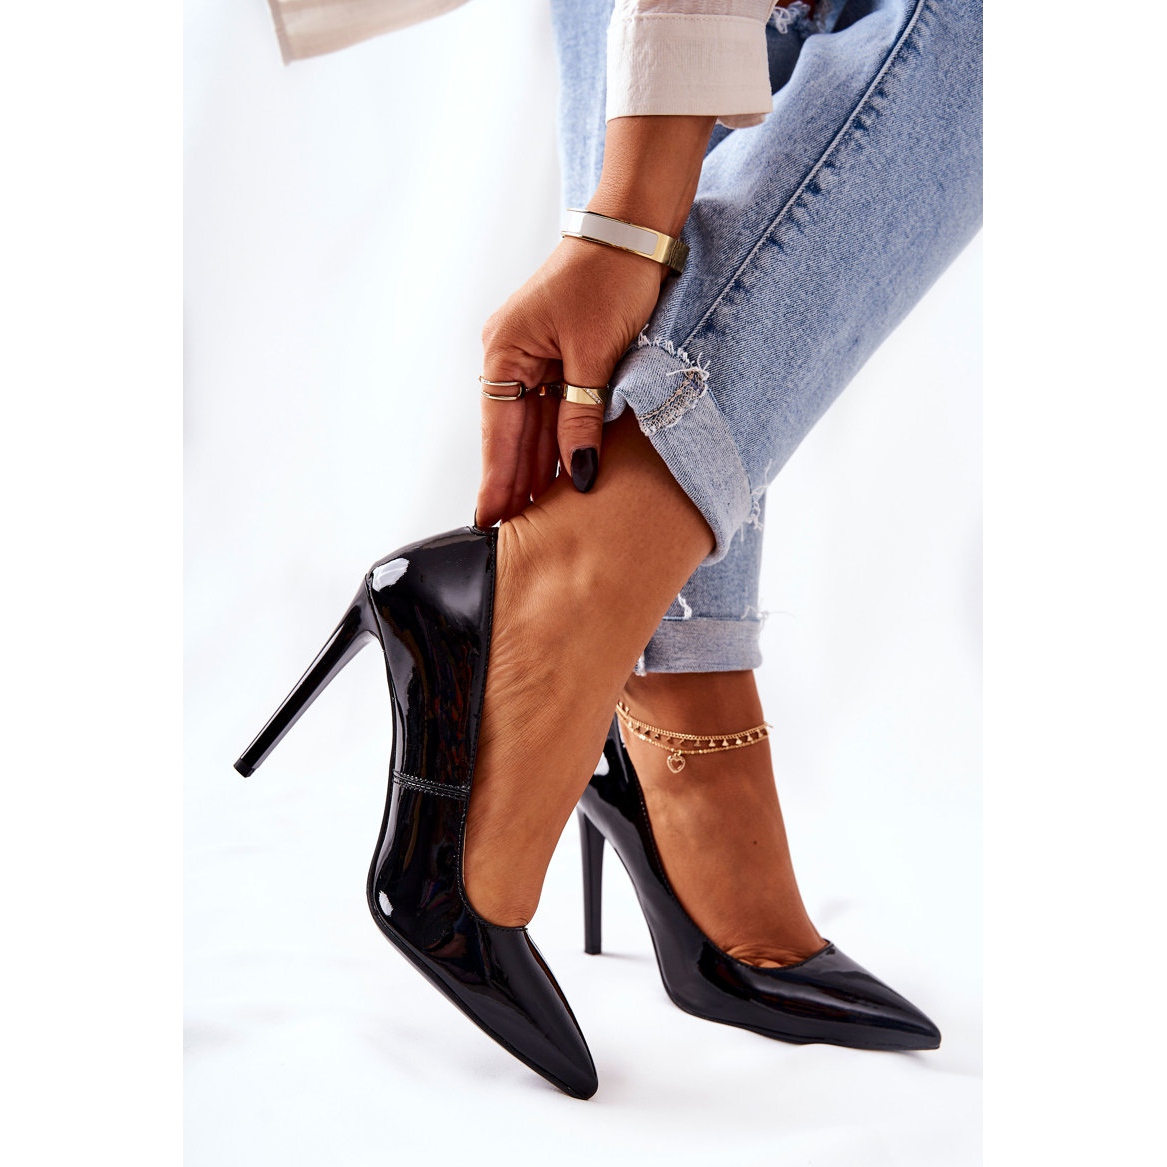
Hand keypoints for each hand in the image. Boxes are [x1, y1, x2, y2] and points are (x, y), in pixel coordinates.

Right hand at [475, 237, 663, 525]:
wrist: (637, 228)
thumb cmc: (611, 278)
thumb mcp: (596, 355)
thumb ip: (580, 418)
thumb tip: (576, 474)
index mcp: (505, 350)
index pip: (499, 431)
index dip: (497, 479)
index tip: (489, 521)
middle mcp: (511, 354)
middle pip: (512, 433)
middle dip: (513, 482)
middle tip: (510, 535)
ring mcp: (535, 353)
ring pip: (534, 424)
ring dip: (536, 466)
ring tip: (535, 516)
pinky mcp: (561, 352)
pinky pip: (554, 408)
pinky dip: (557, 440)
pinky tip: (560, 472)